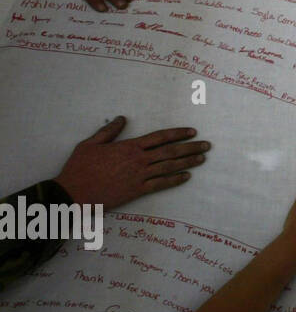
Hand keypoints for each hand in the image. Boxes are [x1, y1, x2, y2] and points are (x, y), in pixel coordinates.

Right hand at [53, 116, 206, 208]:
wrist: (72, 193)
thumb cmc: (79, 168)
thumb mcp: (90, 144)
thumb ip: (109, 131)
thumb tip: (122, 118)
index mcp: (129, 146)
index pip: (160, 137)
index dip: (178, 133)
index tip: (192, 132)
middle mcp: (138, 160)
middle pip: (170, 151)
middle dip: (191, 147)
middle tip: (207, 145)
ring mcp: (139, 176)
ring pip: (169, 166)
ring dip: (188, 162)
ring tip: (202, 158)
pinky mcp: (136, 191)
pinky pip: (160, 184)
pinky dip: (175, 180)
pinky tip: (187, 177)